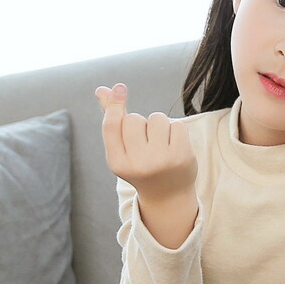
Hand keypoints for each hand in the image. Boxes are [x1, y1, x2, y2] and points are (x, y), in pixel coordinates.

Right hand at [95, 83, 197, 202]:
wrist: (168, 195)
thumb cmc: (141, 167)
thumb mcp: (123, 150)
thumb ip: (113, 121)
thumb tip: (102, 90)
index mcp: (118, 163)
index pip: (112, 126)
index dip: (115, 104)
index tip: (120, 88)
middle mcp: (138, 164)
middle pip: (134, 119)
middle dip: (140, 123)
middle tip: (146, 143)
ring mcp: (161, 160)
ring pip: (157, 118)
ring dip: (159, 125)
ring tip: (161, 145)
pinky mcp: (182, 156)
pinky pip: (177, 124)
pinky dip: (175, 130)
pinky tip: (174, 147)